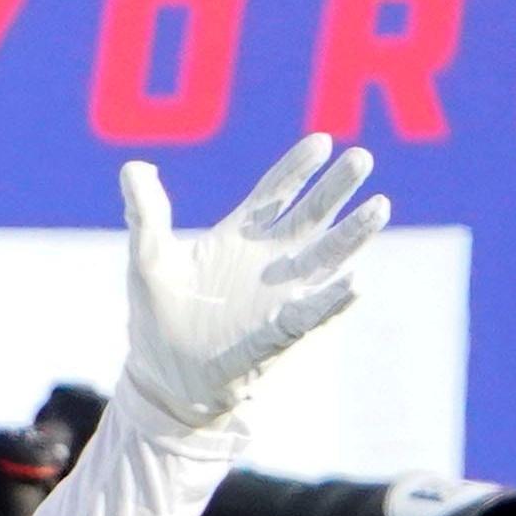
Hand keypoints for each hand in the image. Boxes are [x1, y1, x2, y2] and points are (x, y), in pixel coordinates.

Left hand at [120, 133, 389, 431]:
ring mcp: (280, 294)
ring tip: (379, 205)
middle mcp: (269, 260)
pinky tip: (355, 281)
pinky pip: (315, 312)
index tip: (321, 141)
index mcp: (238, 237)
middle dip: (335, 188)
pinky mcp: (282, 330)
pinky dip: (334, 299)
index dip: (297, 168)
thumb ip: (146, 212)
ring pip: (326, 256)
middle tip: (361, 157)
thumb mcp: (148, 257)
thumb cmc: (157, 315)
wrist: (165, 374)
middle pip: (311, 215)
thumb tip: (136, 166)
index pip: (275, 193)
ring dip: (352, 234)